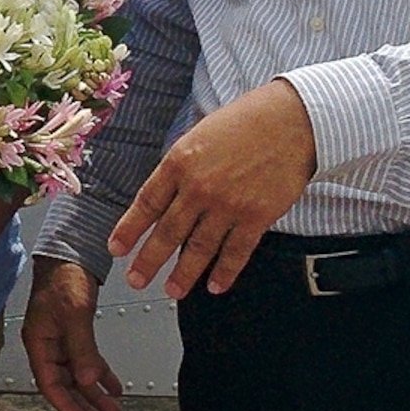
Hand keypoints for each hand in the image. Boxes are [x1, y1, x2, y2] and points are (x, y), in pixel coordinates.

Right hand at [22, 256, 123, 410]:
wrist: (70, 253)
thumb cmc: (63, 277)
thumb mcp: (74, 313)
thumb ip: (82, 348)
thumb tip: (88, 380)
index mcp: (39, 342)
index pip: (50, 384)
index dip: (67, 406)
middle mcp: (47, 345)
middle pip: (65, 385)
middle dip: (85, 406)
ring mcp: (60, 340)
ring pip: (78, 376)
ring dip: (95, 393)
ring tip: (113, 410)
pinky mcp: (74, 333)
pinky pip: (87, 362)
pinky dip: (100, 375)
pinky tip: (113, 386)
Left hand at [110, 78, 317, 297]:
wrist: (292, 120)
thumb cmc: (247, 120)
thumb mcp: (199, 134)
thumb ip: (181, 165)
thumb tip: (165, 193)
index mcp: (180, 162)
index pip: (146, 203)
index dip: (129, 229)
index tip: (117, 248)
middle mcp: (199, 187)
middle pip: (166, 232)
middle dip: (148, 261)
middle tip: (136, 279)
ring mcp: (228, 205)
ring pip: (198, 249)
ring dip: (183, 274)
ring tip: (172, 290)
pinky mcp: (256, 216)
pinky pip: (236, 252)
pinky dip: (224, 272)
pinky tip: (215, 285)